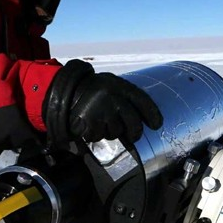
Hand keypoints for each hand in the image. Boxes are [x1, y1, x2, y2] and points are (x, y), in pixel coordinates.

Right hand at [44, 59, 162, 143]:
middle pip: (133, 124)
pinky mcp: (88, 122)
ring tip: (102, 120)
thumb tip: (146, 121)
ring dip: (111, 131)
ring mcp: (100, 110)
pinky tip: (91, 123)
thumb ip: (127, 99)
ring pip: (116, 132)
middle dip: (135, 132)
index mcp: (119, 86)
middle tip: (133, 135)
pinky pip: (99, 136)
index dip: (152, 114)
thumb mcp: (112, 86)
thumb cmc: (95, 91)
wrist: (65, 91)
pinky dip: (96, 134)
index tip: (156, 125)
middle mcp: (112, 97)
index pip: (143, 101)